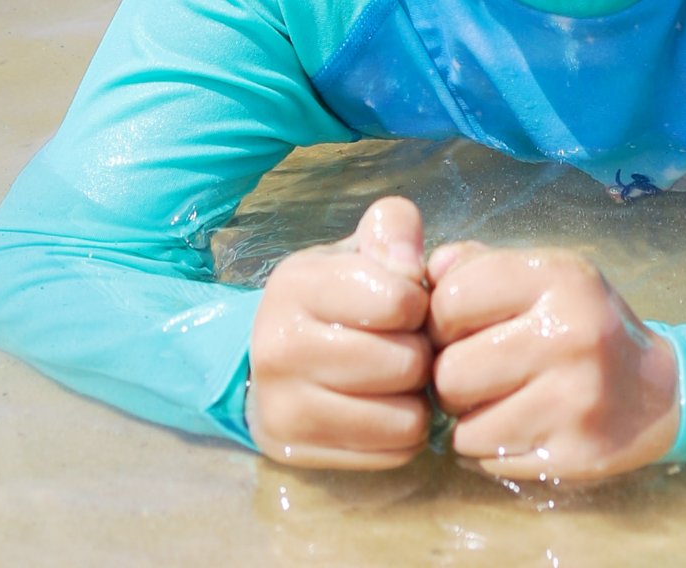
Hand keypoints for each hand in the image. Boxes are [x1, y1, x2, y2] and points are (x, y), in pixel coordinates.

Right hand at [247, 196, 434, 468]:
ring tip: (399, 380)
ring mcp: (285, 408)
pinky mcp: (296, 454)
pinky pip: (391, 456)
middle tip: (408, 346)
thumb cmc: (331, 294)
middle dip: (421, 354)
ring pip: (403, 420)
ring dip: (416, 400)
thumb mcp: (357, 248)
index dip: (419, 302)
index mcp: (297, 285)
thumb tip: (413, 267)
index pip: (397, 301)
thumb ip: (393, 229)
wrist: (264, 357)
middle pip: (406, 365)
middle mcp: (280, 348)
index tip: (408, 303)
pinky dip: (402, 435)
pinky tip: (385, 409)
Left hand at [427, 240, 680, 482]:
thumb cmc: (585, 323)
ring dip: (469, 420)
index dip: (440, 317)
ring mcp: (572, 401)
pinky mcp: (573, 455)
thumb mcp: (545, 274)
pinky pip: (490, 462)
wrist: (657, 390)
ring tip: (497, 402)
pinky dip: (491, 449)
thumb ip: (482, 264)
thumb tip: (429, 271)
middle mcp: (568, 335)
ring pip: (464, 428)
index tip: (458, 327)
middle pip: (450, 373)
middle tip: (475, 374)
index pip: (453, 297)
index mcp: (558, 277)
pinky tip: (518, 427)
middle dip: (450, 378)